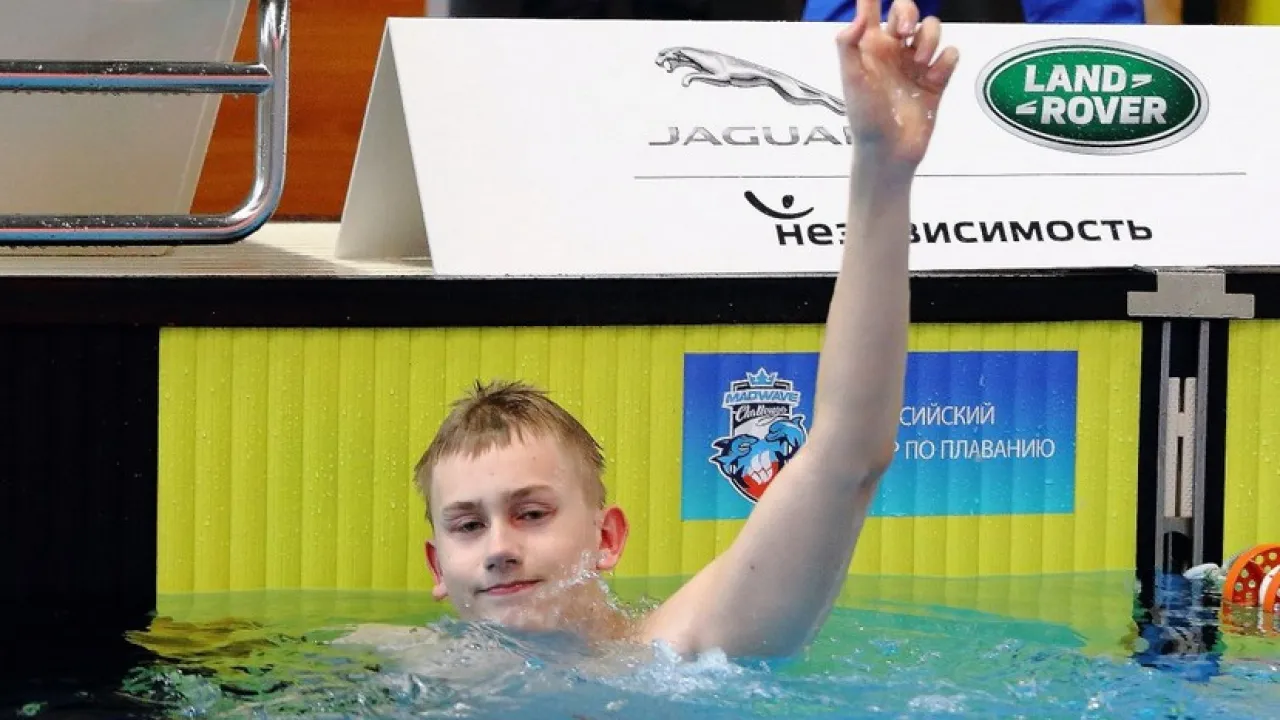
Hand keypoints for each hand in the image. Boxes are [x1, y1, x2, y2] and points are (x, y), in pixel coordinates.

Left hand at [837, 0, 959, 170]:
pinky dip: (946, 60)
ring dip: (930, 38)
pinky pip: (950, 54)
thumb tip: (861, 14)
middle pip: (907, 10)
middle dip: (909, 12)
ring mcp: (915, 64)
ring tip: (920, 62)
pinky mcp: (936, 79)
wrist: (889, 151)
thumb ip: (849, 43)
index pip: (870, 9)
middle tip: (904, 32)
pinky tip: (935, 75)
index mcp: (869, 47)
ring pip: (932, 28)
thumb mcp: (851, 79)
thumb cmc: (866, 117)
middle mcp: (893, 51)